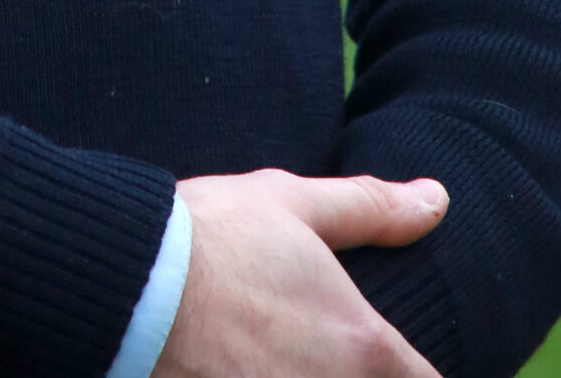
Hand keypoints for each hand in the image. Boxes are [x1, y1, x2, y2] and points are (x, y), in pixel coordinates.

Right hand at [155, 168, 447, 376]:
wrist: (123, 285)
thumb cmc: (212, 238)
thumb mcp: (293, 205)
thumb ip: (372, 208)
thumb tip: (436, 199)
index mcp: (366, 348)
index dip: (412, 373)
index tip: (382, 360)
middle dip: (354, 376)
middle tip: (314, 354)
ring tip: (274, 362)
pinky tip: (237, 375)